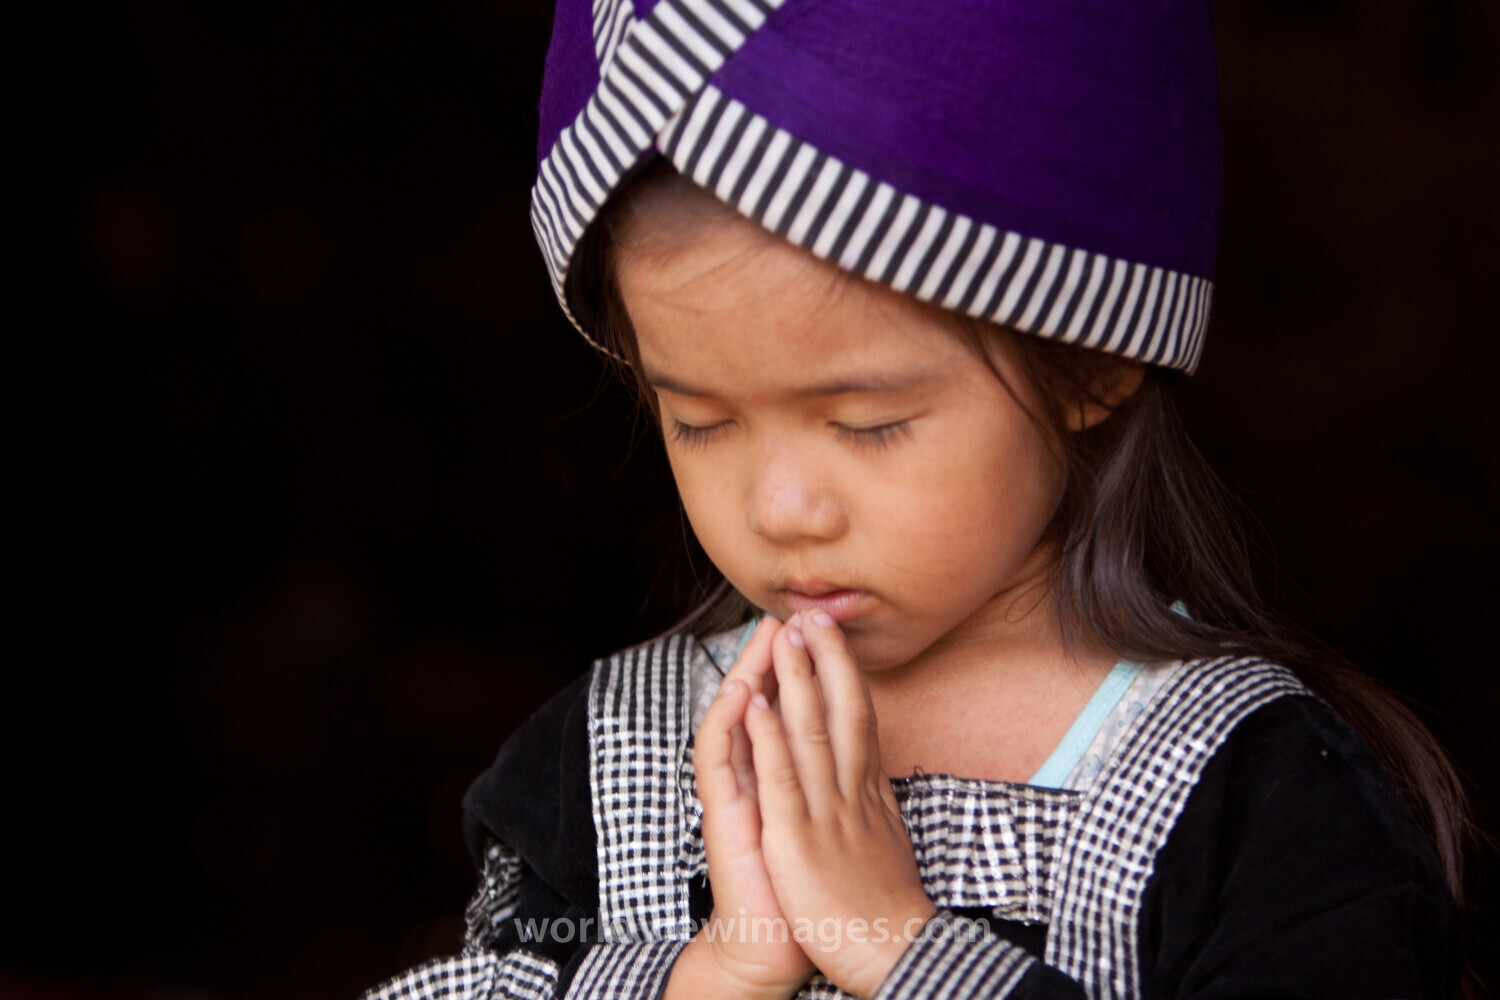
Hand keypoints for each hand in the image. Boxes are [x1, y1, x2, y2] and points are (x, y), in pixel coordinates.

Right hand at [677, 617, 814, 999]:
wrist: (774, 945)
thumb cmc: (804, 887)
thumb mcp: (826, 823)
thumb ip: (829, 782)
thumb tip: (852, 748)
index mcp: (782, 777)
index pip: (788, 709)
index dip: (802, 669)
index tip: (820, 631)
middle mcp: (754, 779)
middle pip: (759, 704)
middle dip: (773, 658)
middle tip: (790, 613)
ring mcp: (735, 797)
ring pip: (737, 723)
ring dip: (749, 676)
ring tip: (764, 637)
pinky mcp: (725, 821)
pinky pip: (723, 766)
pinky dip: (733, 728)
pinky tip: (743, 697)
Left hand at [744, 612, 935, 998]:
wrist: (889, 954)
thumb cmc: (882, 905)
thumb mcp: (886, 840)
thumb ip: (874, 802)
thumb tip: (874, 774)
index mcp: (869, 792)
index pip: (859, 718)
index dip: (845, 674)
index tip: (832, 637)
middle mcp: (851, 792)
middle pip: (841, 710)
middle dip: (825, 659)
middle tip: (811, 614)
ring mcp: (825, 812)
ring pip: (810, 731)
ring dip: (796, 679)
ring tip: (785, 634)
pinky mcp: (798, 838)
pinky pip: (781, 779)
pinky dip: (766, 738)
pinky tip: (755, 703)